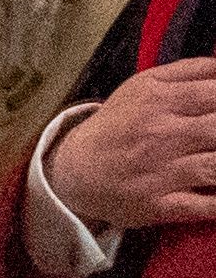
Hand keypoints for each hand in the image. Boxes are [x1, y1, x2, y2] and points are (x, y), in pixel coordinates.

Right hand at [45, 61, 215, 229]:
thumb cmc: (119, 124)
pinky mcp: (158, 206)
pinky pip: (203, 206)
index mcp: (159, 100)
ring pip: (215, 168)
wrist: (75, 170)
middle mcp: (160, 135)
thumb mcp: (146, 84)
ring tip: (215, 158)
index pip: (215, 93)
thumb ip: (191, 70)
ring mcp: (160, 173)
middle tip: (215, 138)